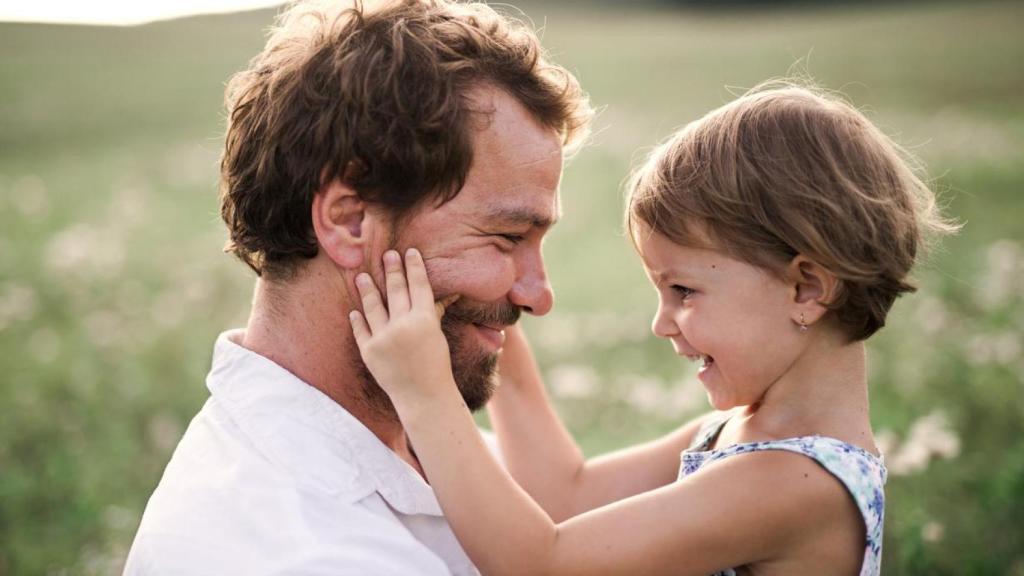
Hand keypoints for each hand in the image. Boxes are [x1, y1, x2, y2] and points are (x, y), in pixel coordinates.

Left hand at [350, 248, 458, 403]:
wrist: (423, 397)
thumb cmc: (435, 366)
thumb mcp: (437, 336)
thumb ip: (433, 313)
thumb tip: (447, 294)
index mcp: (424, 319)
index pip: (418, 286)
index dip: (413, 267)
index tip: (409, 252)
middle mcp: (403, 325)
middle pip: (395, 290)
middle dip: (392, 270)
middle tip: (387, 254)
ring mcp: (384, 338)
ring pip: (373, 306)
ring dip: (367, 289)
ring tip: (361, 276)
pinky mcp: (369, 352)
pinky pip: (360, 330)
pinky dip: (357, 319)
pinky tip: (354, 310)